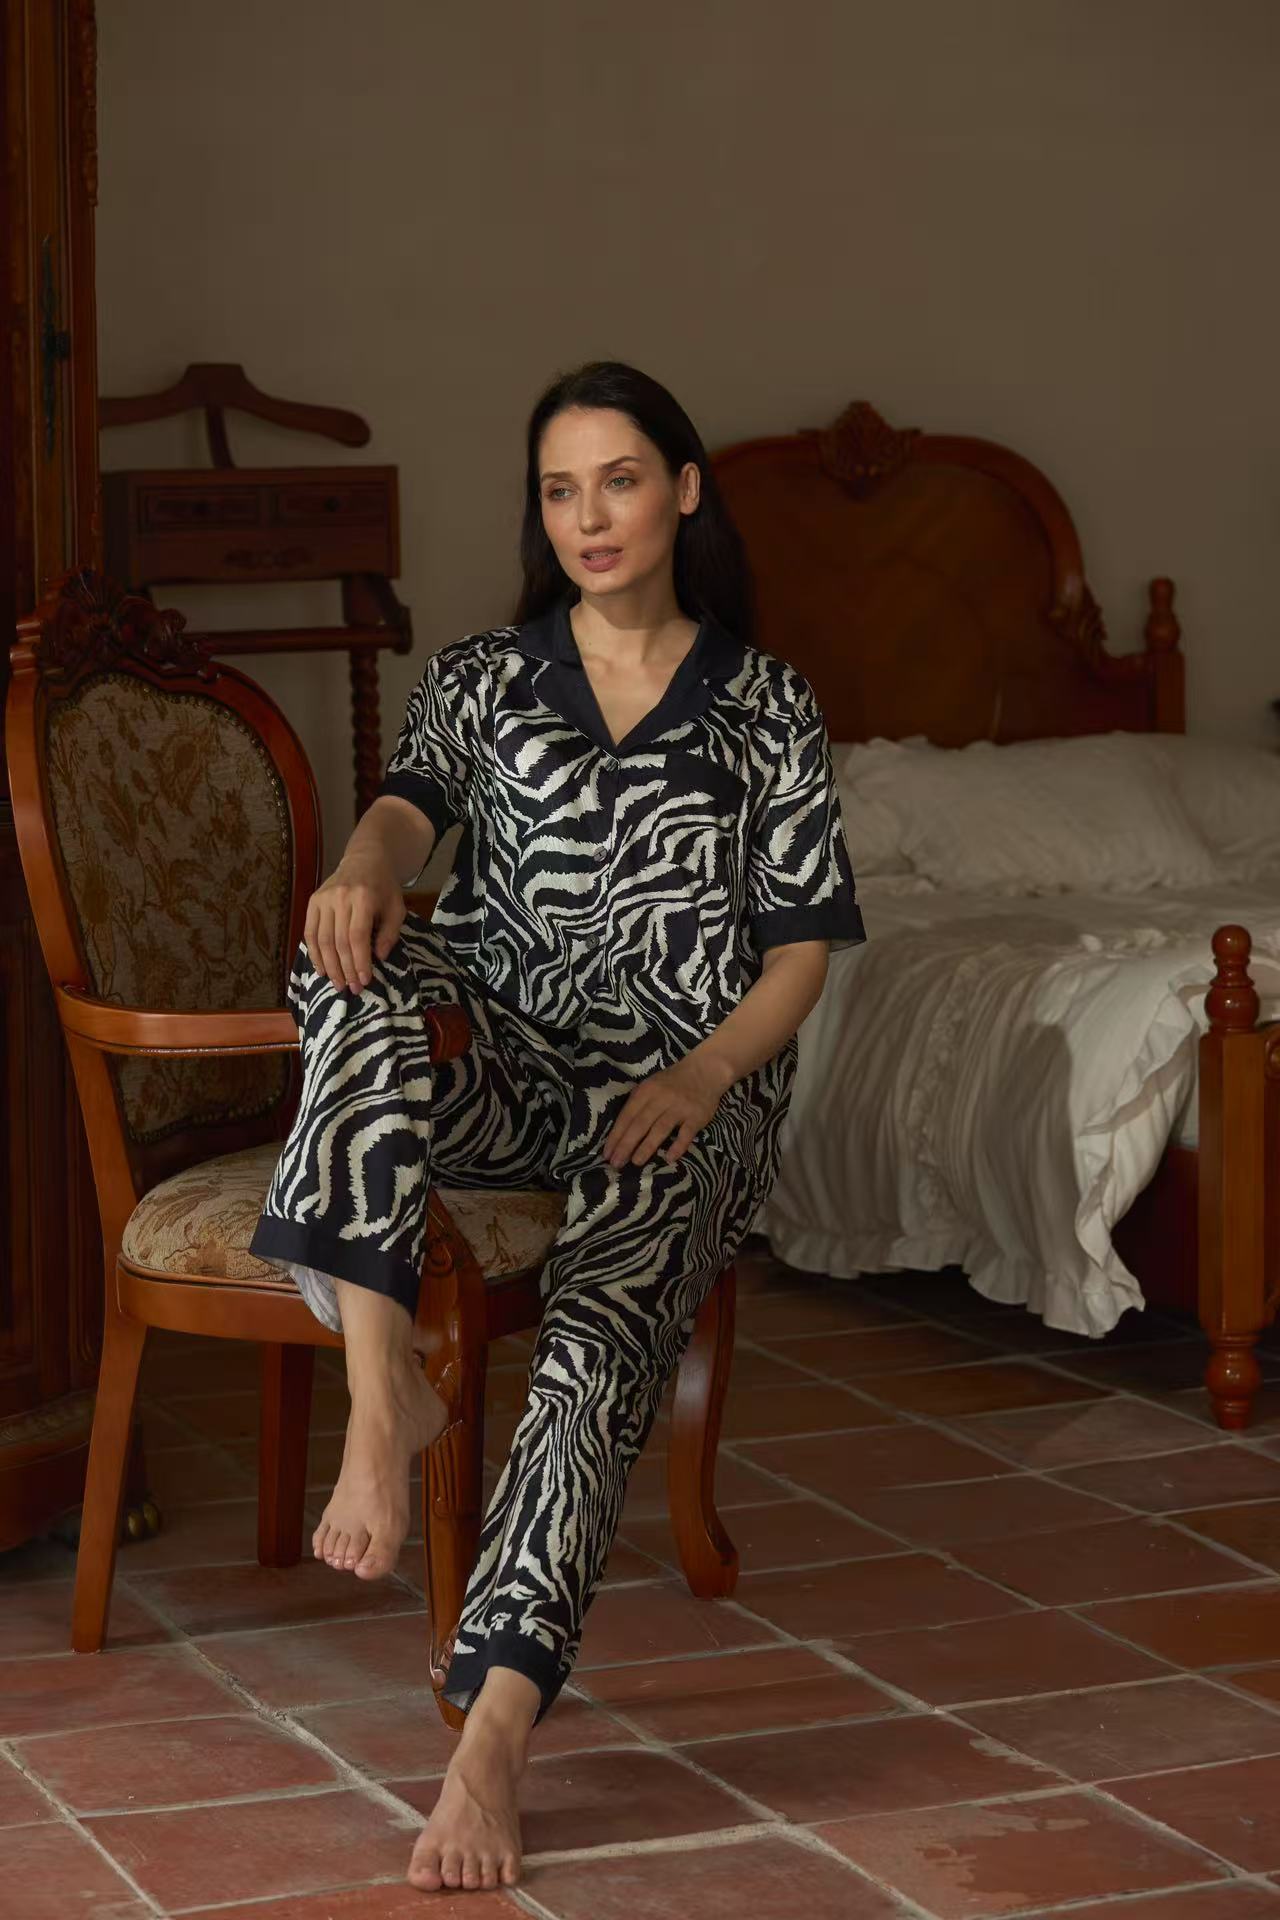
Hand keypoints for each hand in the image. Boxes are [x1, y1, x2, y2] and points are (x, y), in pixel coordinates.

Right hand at [304, 853, 404, 990]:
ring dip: (329, 966)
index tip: (364, 980)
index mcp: (364, 897)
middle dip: (345, 969)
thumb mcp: (397, 907)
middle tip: (352, 989)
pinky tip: (321, 969)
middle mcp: (340, 897)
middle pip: (339, 941)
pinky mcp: (313, 901)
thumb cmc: (384, 887)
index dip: (359, 961)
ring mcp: (324, 898)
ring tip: (338, 984)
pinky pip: (309, 932)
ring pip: (322, 940)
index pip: (358, 936)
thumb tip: (378, 957)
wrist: (364, 859)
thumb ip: (390, 933)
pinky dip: (314, 953)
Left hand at [602, 1052, 735, 1168]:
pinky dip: (678, 1146)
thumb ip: (637, 1103)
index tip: (607, 1154)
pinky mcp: (697, 1116)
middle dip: (626, 1145)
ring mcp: (680, 1108)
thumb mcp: (651, 1084)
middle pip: (640, 1124)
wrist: (705, 1070)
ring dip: (647, 1147)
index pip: (627, 1116)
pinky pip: (686, 1134)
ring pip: (660, 1129)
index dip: (616, 1136)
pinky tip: (669, 1158)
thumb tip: (619, 1130)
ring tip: (636, 1162)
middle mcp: (661, 1098)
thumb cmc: (672, 1081)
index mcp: (646, 1091)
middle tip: (616, 1163)